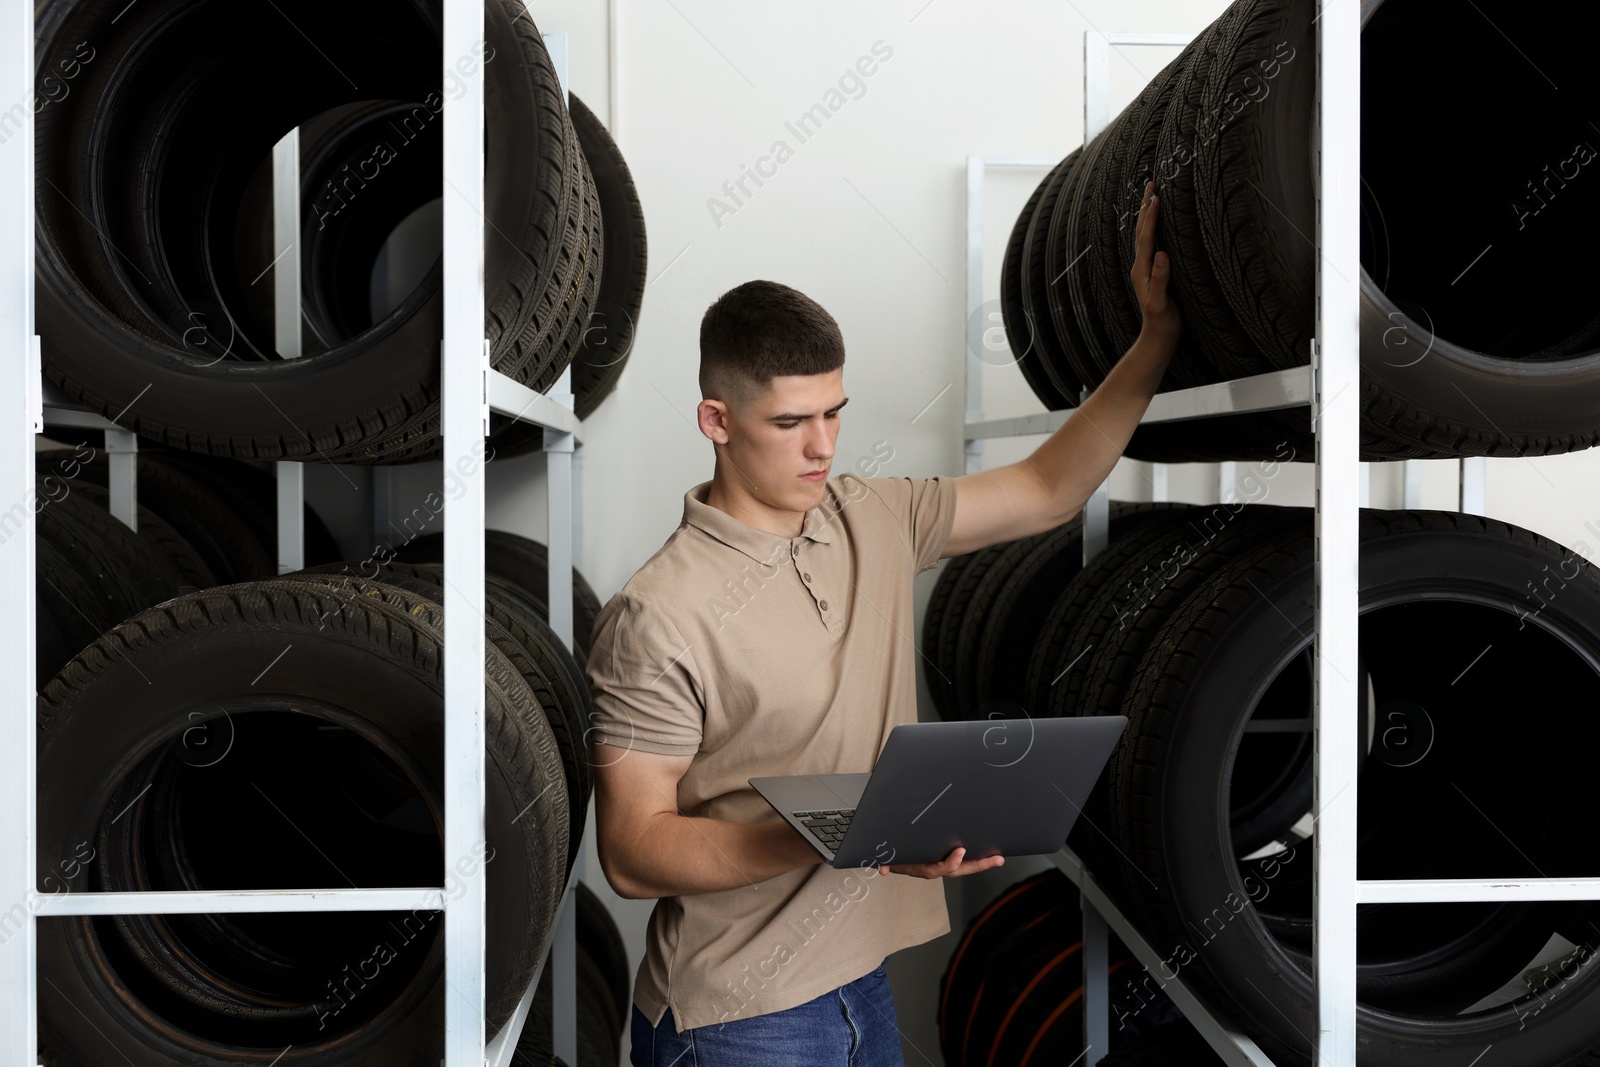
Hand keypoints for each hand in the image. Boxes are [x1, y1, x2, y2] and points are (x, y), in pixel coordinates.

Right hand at [878, 846, 1004, 879]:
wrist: (895, 858)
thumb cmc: (895, 856)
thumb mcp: (889, 858)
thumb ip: (885, 862)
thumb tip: (882, 869)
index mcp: (924, 868)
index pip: (939, 868)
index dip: (950, 862)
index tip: (960, 851)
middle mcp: (936, 868)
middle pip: (960, 870)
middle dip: (979, 866)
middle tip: (997, 859)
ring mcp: (943, 865)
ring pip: (965, 866)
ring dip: (982, 863)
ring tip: (998, 857)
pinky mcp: (948, 858)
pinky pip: (964, 861)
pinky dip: (977, 859)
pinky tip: (991, 853)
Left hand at [1131, 180, 1181, 350]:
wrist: (1158, 337)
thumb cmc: (1163, 322)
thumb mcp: (1161, 303)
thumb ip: (1160, 280)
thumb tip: (1161, 254)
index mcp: (1142, 269)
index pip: (1146, 237)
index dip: (1152, 216)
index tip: (1157, 196)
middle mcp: (1141, 265)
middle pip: (1142, 230)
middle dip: (1146, 207)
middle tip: (1152, 184)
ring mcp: (1146, 268)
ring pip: (1145, 234)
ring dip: (1148, 214)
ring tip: (1153, 195)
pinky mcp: (1153, 271)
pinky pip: (1151, 242)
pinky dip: (1154, 227)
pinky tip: (1159, 223)